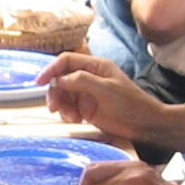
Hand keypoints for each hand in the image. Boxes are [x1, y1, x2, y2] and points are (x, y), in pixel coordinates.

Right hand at [37, 51, 184, 148]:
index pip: (66, 61)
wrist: (144, 124)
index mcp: (95, 66)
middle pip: (61, 79)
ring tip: (71, 118)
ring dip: (61, 106)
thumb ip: (81, 80)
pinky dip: (67, 114)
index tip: (39, 82)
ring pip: (63, 95)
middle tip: (54, 108)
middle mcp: (88, 77)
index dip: (51, 69)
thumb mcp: (106, 89)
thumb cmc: (130, 103)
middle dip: (55, 93)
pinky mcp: (86, 109)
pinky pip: (68, 108)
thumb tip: (59, 79)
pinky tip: (76, 120)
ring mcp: (86, 93)